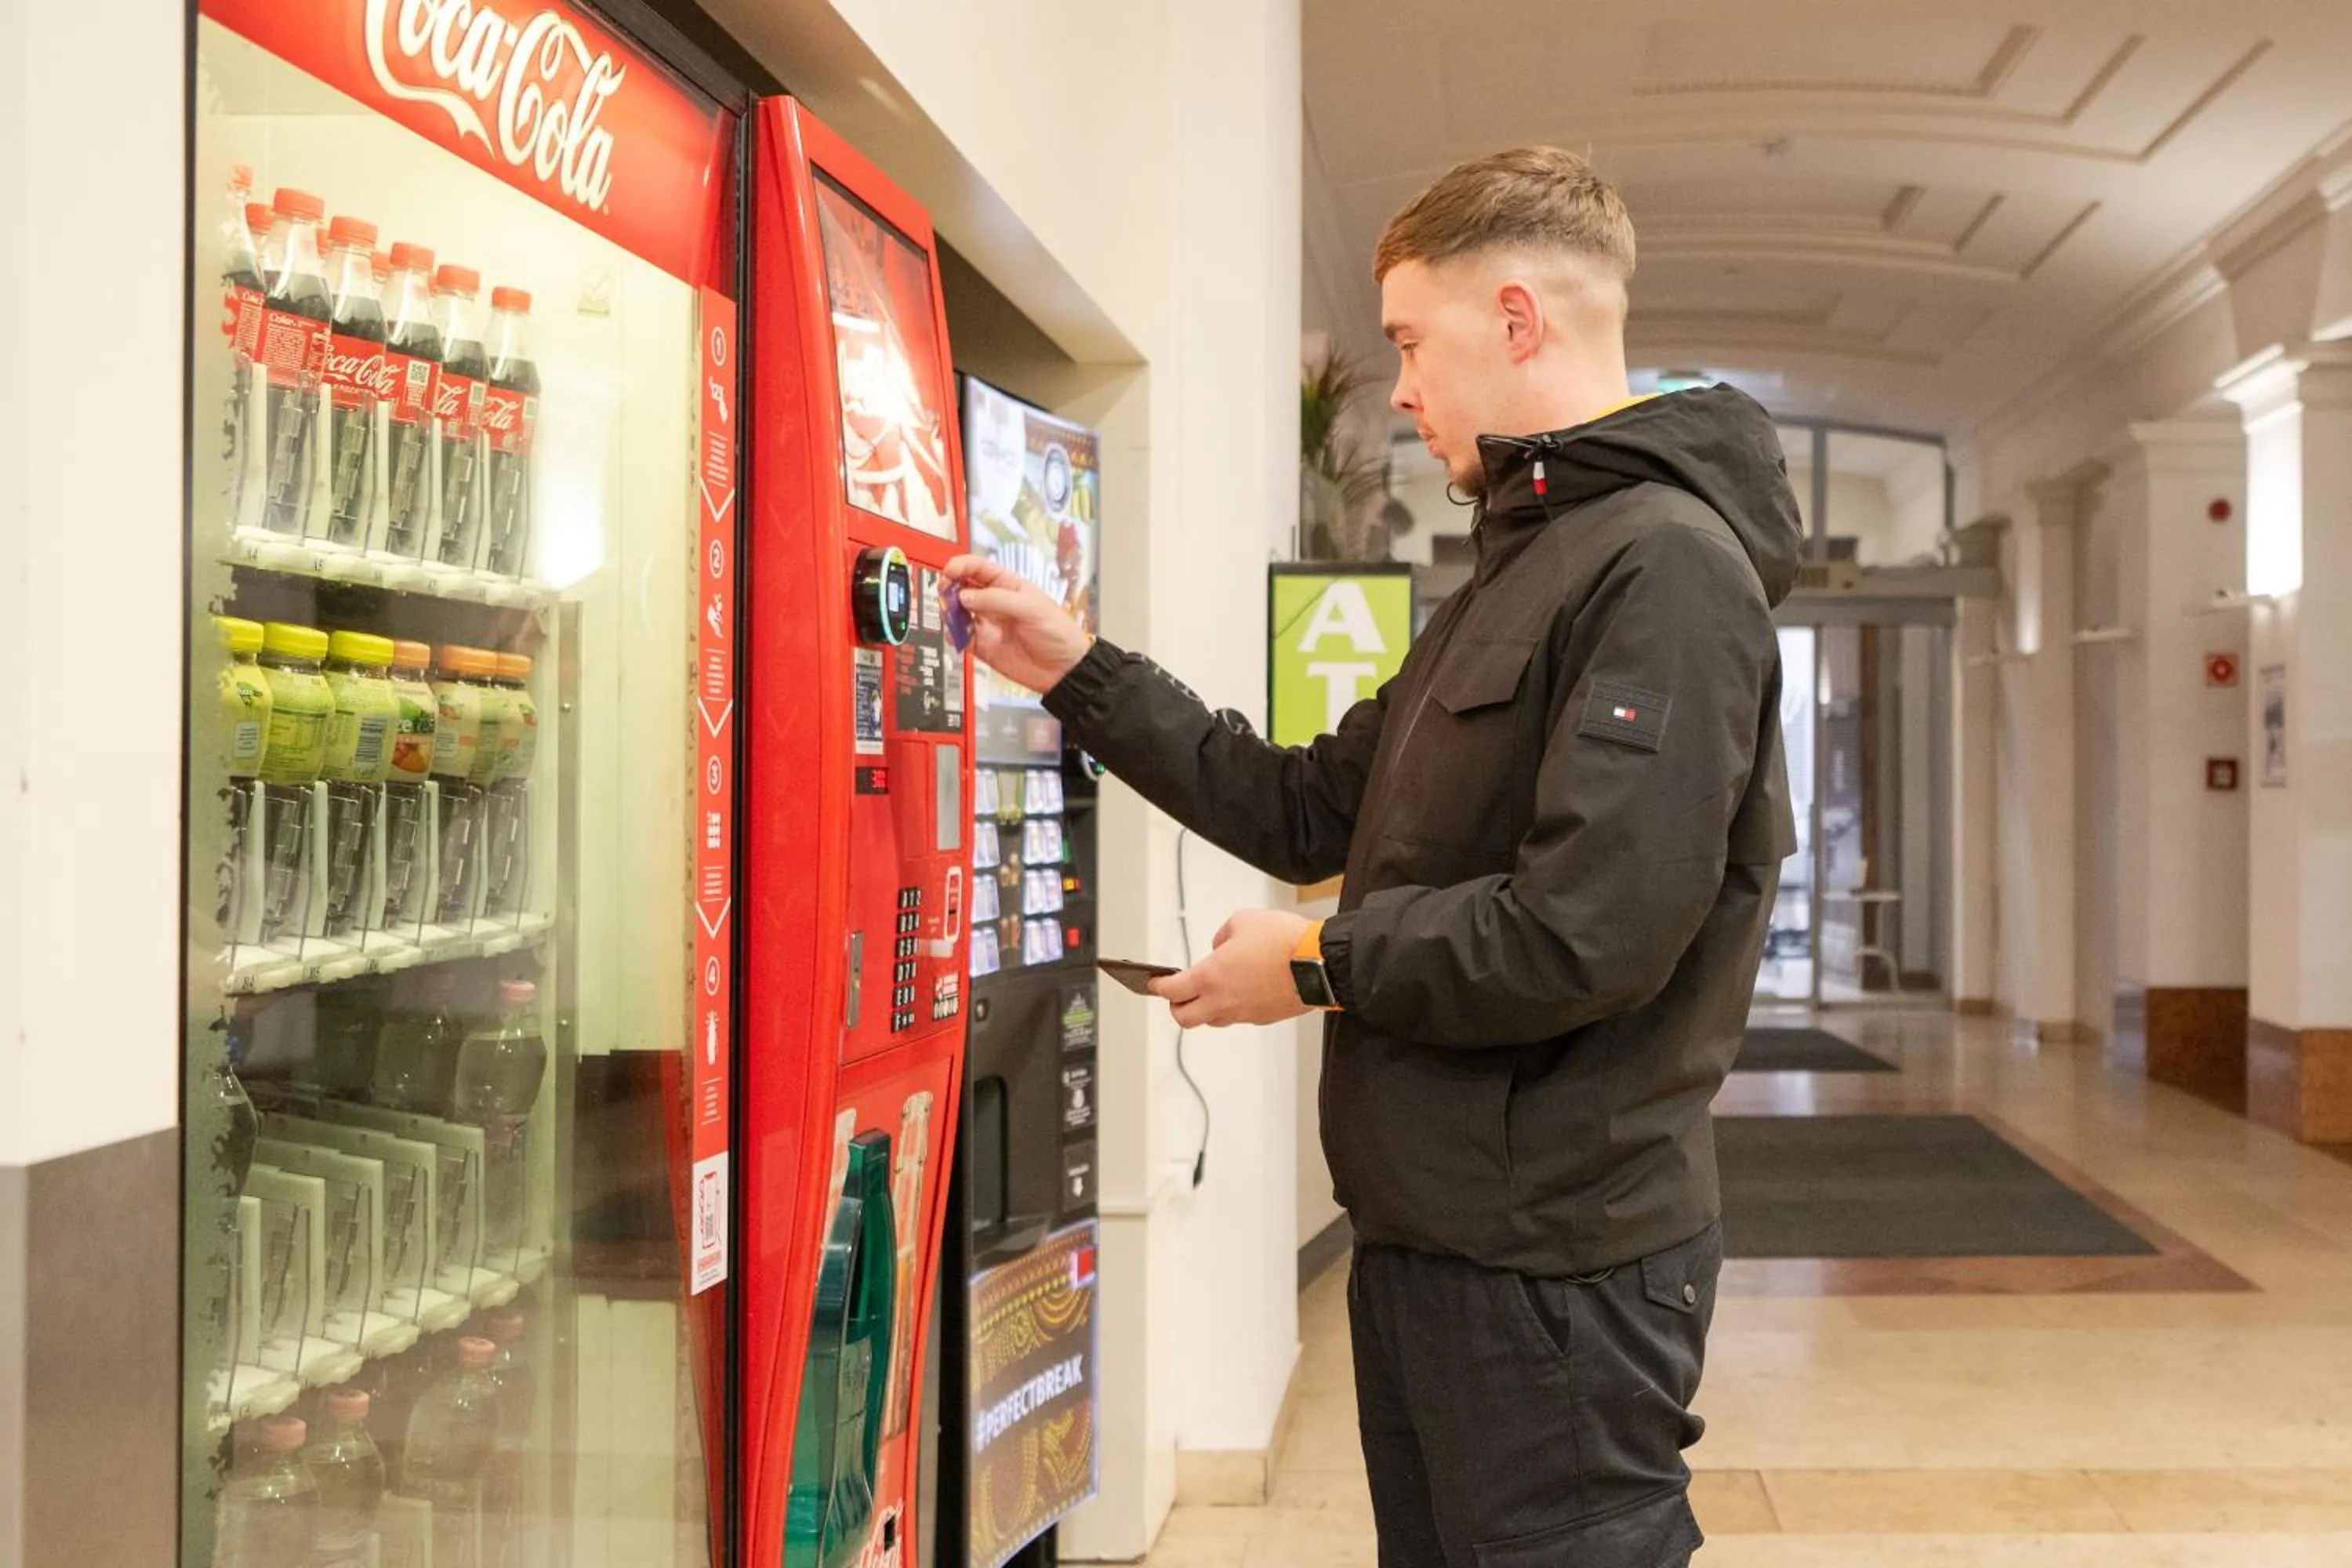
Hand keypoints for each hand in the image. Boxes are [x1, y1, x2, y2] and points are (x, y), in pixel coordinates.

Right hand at [944, 555, 1092, 693]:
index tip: (949, 572)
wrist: (1064, 669)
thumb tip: (964, 595)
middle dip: (949, 588)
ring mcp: (987, 624)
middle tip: (946, 595)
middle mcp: (993, 602)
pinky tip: (957, 636)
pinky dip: (954, 635)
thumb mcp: (1031, 608)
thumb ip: (996, 600)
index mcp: (1007, 585)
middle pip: (962, 588)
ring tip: (951, 616)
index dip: (961, 566)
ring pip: (957, 612)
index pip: (978, 568)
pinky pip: (961, 638)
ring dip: (949, 612)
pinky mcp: (983, 646)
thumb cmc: (1057, 632)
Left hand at [1149, 909, 1312, 1028]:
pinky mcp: (1264, 1018)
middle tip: (1178, 992)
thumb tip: (1219, 947)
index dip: (1158, 986)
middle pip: (1184, 1018)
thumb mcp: (1243, 921)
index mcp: (1210, 977)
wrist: (1321, 963)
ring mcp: (1244, 1014)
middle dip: (1177, 1006)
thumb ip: (1222, 935)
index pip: (1171, 990)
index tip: (1155, 982)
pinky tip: (1242, 989)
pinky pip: (1239, 1017)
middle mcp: (1223, 1001)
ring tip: (1212, 990)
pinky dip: (1232, 1007)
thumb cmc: (1284, 941)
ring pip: (1212, 1020)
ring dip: (1206, 1009)